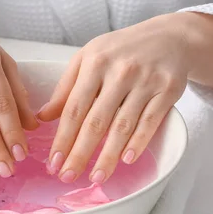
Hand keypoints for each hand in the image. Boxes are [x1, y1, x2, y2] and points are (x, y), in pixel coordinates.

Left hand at [38, 14, 189, 182]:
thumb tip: (43, 117)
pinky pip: (150, 122)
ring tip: (96, 177)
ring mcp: (146, 81)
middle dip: (80, 153)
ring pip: (123, 126)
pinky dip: (138, 142)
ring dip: (108, 156)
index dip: (63, 138)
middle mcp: (120, 71)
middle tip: (68, 177)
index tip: (53, 162)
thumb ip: (67, 87)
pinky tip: (126, 160)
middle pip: (96, 121)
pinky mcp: (168, 89)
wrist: (170, 36)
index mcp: (95, 62)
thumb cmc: (122, 50)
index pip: (74, 108)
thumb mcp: (90, 57)